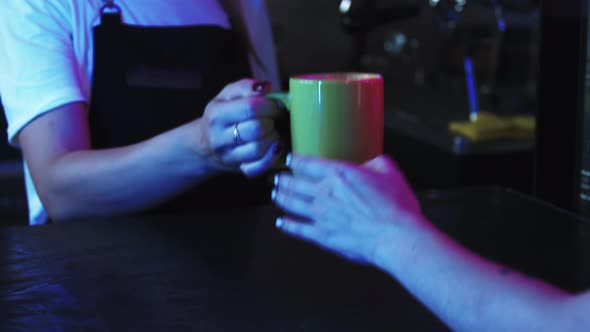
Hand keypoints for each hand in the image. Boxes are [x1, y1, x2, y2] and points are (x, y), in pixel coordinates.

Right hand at [197, 79, 283, 176]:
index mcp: (217, 114)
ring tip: (273, 132)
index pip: (250, 107)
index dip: (270, 105)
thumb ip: (246, 86)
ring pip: (259, 149)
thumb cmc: (223, 115)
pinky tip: (275, 148)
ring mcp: (229, 156)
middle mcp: (219, 137)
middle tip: (273, 119)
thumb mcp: (228, 95)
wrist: (205, 144)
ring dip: (274, 139)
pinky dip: (271, 158)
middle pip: (256, 129)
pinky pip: (258, 168)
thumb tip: (266, 87)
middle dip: (271, 122)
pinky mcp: (240, 169)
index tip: (275, 106)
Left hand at [272, 154, 426, 265]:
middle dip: (283, 180)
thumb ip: (375, 163)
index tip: (289, 160)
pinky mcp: (322, 236)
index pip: (308, 164)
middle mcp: (324, 192)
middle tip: (277, 178)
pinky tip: (282, 223)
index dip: (295, 161)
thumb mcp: (389, 171)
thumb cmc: (396, 205)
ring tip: (275, 194)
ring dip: (281, 198)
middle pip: (294, 184)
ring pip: (292, 204)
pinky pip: (298, 229)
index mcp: (338, 174)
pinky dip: (287, 225)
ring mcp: (321, 215)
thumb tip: (368, 164)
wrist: (395, 236)